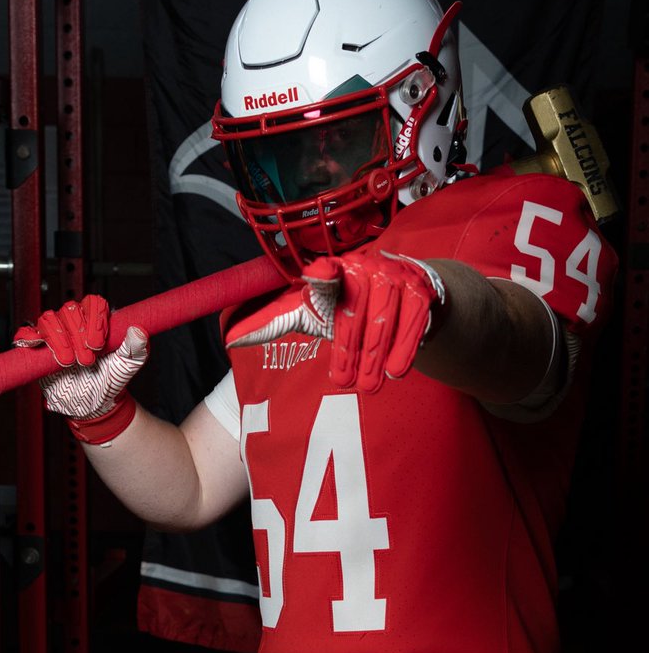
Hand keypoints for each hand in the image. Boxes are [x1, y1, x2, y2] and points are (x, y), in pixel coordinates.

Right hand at [13, 295, 148, 442]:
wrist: (92, 404)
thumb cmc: (110, 380)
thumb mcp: (128, 366)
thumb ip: (137, 348)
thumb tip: (138, 331)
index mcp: (97, 320)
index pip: (93, 303)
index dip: (94, 320)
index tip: (98, 345)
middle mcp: (75, 322)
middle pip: (70, 310)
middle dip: (78, 335)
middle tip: (86, 360)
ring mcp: (55, 333)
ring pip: (48, 319)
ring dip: (59, 340)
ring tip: (70, 362)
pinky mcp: (38, 347)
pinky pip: (26, 334)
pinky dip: (28, 337)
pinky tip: (37, 346)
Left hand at [227, 250, 444, 392]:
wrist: (405, 295)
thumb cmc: (350, 306)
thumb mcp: (311, 312)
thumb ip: (274, 322)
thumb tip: (230, 339)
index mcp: (335, 270)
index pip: (325, 272)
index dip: (323, 274)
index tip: (318, 275)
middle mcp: (365, 267)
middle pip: (355, 310)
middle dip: (351, 349)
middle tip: (345, 383)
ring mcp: (396, 277)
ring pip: (384, 317)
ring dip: (376, 354)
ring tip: (369, 385)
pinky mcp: (422, 290)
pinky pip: (414, 320)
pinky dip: (406, 347)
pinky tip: (397, 371)